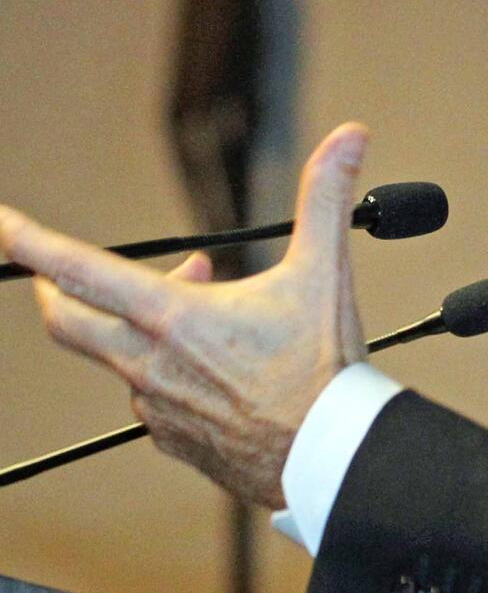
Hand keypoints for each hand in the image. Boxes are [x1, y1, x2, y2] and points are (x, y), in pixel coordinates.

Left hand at [0, 123, 369, 508]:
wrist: (331, 455)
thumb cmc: (323, 368)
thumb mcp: (325, 271)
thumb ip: (326, 197)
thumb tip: (348, 137)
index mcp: (175, 317)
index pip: (80, 270)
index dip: (31, 242)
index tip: (3, 224)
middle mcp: (150, 364)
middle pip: (67, 319)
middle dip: (57, 286)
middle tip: (65, 270)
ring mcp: (156, 407)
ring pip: (118, 357)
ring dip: (137, 326)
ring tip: (195, 312)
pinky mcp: (172, 440)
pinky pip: (148, 400)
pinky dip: (162, 373)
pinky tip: (208, 371)